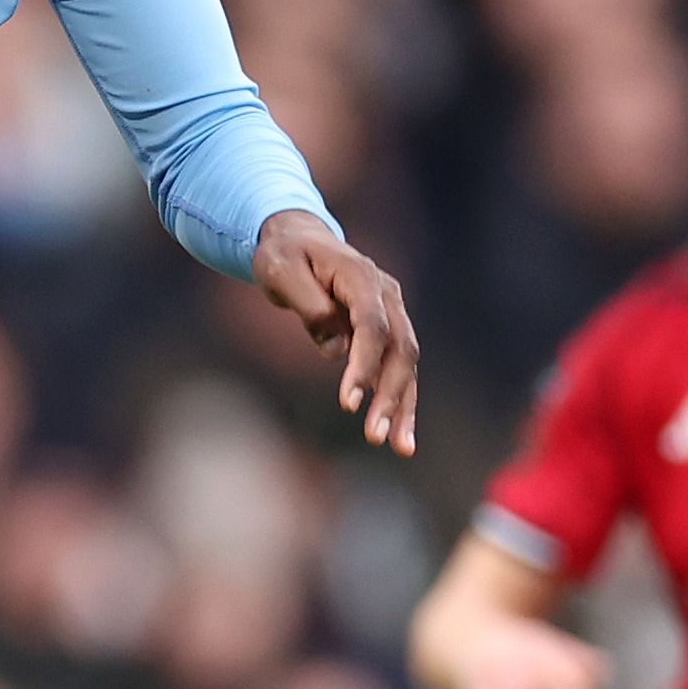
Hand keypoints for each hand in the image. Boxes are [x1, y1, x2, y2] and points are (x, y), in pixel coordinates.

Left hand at [252, 208, 419, 452]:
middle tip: (374, 437)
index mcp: (361, 278)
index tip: (348, 404)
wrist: (298, 240)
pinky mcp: (387, 331)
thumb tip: (334, 349)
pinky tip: (400, 436)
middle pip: (399, 350)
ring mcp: (392, 313)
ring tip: (402, 448)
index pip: (371, 327)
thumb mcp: (280, 270)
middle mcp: (387, 296)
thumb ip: (307, 305)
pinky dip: (401, 401)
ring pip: (407, 364)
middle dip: (390, 396)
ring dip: (404, 406)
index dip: (363, 366)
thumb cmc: (284, 255)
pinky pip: (398, 369)